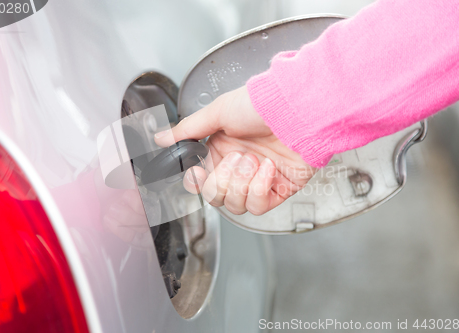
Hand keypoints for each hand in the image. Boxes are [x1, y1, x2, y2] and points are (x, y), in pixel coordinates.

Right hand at [154, 86, 315, 214]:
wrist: (298, 109)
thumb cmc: (261, 104)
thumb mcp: (217, 112)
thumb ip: (187, 130)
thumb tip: (160, 138)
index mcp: (220, 149)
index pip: (199, 181)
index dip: (196, 182)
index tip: (199, 172)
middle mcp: (237, 167)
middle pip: (215, 197)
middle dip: (223, 179)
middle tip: (237, 157)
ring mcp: (257, 180)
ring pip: (235, 205)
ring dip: (241, 182)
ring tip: (254, 160)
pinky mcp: (278, 190)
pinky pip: (258, 206)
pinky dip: (259, 188)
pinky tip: (268, 168)